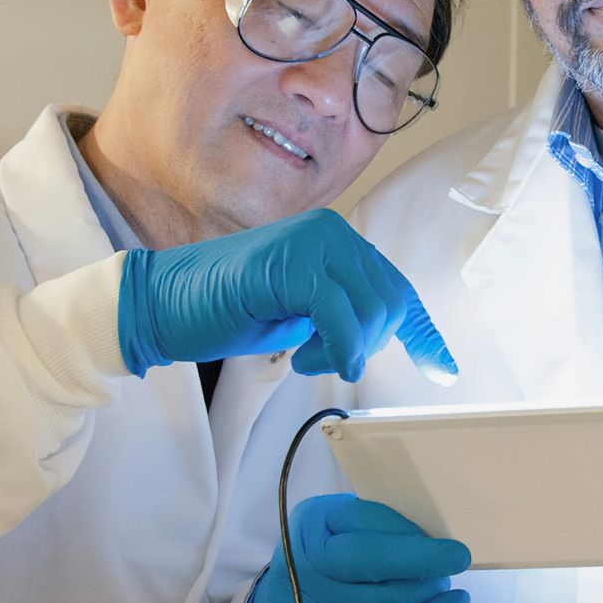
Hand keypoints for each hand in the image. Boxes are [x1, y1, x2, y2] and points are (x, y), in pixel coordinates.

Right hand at [116, 209, 456, 382]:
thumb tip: (381, 334)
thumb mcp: (302, 314)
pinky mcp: (289, 265)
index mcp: (337, 242)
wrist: (161, 304)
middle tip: (325, 360)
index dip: (423, 332)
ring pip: (371, 311)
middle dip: (369, 345)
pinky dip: (339, 348)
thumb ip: (342, 313)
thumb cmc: (227, 311)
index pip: (397, 287)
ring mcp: (311, 243)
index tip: (442, 369)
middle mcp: (332, 233)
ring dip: (347, 349)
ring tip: (305, 357)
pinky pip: (340, 315)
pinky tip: (315, 361)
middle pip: (391, 303)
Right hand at [242, 493, 470, 602]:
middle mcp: (310, 562)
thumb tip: (431, 530)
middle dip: (418, 558)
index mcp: (312, 522)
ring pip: (386, 599)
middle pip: (366, 560)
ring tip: (445, 578)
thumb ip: (374, 521)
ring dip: (427, 588)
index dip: (401, 527)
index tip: (437, 530)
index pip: (359, 519)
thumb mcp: (338, 524)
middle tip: (458, 556)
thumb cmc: (330, 551)